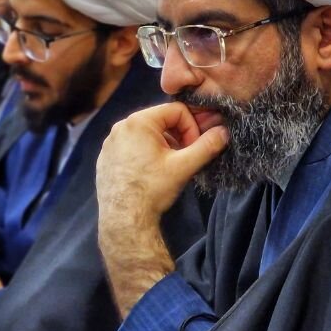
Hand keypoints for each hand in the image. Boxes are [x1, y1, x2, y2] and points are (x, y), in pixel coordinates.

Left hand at [96, 103, 228, 314]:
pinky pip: (131, 146)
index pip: (176, 111)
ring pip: (146, 134)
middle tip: (182, 159)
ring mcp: (110, 142)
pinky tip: (150, 174)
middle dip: (177, 137)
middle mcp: (121, 127)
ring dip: (162, 146)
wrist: (123, 219)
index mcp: (139, 122)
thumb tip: (224, 132)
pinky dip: (145, 154)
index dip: (191, 128)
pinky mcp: (106, 157)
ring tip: (167, 168)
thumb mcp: (184, 166)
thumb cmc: (152, 190)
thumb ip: (206, 146)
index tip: (192, 150)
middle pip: (160, 121)